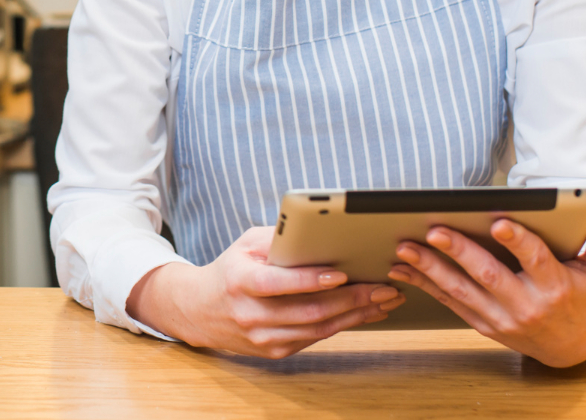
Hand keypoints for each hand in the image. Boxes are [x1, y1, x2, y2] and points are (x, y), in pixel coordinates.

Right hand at [127, 226, 404, 358]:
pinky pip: (316, 339)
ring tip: (384, 299)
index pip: (279, 284)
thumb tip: (321, 233)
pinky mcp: (275, 351)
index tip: (340, 273)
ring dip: (356, 315)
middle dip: (352, 299)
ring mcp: (263, 338)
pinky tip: (365, 312)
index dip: (311, 280)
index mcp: (241, 282)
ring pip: (318, 329)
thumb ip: (280, 239)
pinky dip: (344, 325)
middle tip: (383, 286)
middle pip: (309, 311)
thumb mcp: (247, 244)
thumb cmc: (231, 269)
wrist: (201, 310)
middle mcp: (251, 315)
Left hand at [388, 214, 585, 367]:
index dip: (518, 241)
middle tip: (434, 230)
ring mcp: (501, 319)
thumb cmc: (585, 299)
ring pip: (461, 291)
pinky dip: (425, 286)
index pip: (535, 261)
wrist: (575, 348)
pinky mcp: (484, 325)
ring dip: (430, 269)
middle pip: (489, 276)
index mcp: (555, 287)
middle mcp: (526, 306)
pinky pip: (450, 303)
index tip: (498, 222)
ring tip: (405, 248)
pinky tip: (402, 269)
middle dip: (459, 252)